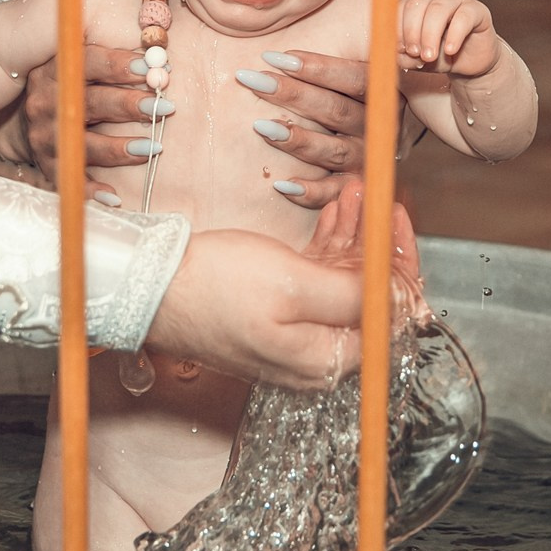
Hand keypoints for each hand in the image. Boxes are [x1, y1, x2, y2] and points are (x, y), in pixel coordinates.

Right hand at [25, 45, 150, 196]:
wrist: (28, 120)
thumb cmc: (72, 88)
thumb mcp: (82, 66)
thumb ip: (115, 58)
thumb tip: (159, 58)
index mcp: (57, 70)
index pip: (89, 62)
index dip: (120, 65)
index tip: (151, 68)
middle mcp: (46, 101)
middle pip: (90, 102)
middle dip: (129, 105)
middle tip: (165, 107)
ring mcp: (45, 135)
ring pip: (85, 144)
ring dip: (120, 148)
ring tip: (154, 148)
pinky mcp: (46, 164)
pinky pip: (70, 180)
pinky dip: (91, 190)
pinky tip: (115, 196)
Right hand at [148, 183, 418, 388]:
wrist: (150, 288)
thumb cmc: (215, 290)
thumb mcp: (294, 285)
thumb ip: (355, 295)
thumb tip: (400, 300)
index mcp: (327, 358)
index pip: (388, 316)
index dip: (400, 265)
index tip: (398, 221)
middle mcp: (314, 354)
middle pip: (367, 297)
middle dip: (377, 244)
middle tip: (381, 199)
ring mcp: (293, 332)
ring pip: (340, 281)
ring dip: (353, 235)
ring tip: (357, 192)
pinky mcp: (272, 313)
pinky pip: (313, 278)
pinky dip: (326, 244)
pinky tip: (334, 211)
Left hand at [236, 48, 369, 209]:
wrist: (386, 149)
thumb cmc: (353, 97)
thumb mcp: (356, 70)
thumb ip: (340, 46)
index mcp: (384, 92)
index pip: (354, 77)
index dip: (316, 67)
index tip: (273, 56)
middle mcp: (380, 125)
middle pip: (338, 110)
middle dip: (292, 94)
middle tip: (250, 79)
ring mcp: (369, 159)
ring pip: (335, 151)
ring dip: (298, 140)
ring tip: (261, 127)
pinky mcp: (358, 187)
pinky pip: (335, 194)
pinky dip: (309, 193)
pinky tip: (281, 186)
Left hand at [399, 0, 500, 76]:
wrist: (470, 64)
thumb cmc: (441, 56)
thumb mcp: (418, 60)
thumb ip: (404, 56)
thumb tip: (394, 52)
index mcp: (417, 3)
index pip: (400, 5)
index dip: (397, 27)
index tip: (399, 49)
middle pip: (417, 4)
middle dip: (412, 31)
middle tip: (414, 53)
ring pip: (438, 8)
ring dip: (430, 35)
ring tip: (429, 56)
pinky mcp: (477, 10)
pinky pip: (464, 16)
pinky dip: (454, 35)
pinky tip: (450, 50)